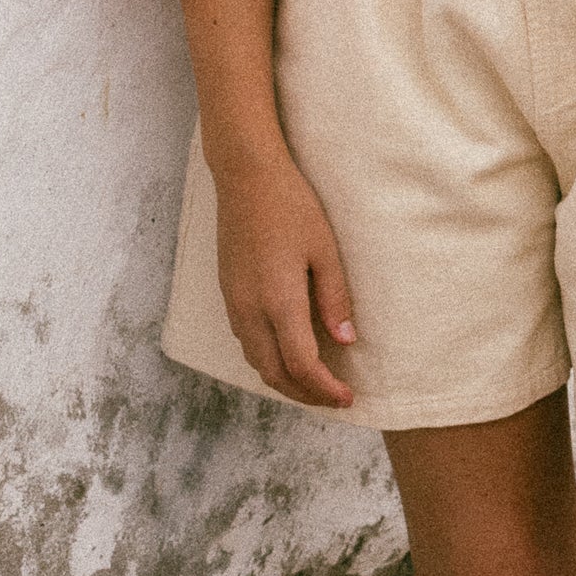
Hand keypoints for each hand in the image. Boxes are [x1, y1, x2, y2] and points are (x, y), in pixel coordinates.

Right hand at [212, 147, 359, 408]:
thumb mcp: (325, 250)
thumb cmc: (291, 206)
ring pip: (257, 361)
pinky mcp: (228, 294)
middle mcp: (250, 310)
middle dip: (305, 394)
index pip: (302, 365)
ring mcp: (234, 303)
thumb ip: (335, 299)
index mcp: (278, 301)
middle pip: (275, 374)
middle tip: (334, 398)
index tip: (347, 397)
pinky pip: (247, 342)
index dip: (325, 389)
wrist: (245, 177)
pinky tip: (288, 352)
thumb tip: (346, 341)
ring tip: (315, 382)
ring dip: (285, 380)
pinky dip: (269, 360)